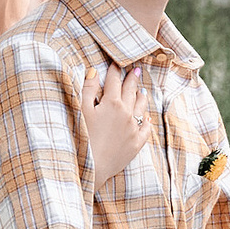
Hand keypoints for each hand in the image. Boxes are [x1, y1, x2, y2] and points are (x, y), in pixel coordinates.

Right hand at [83, 63, 149, 192]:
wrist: (93, 166)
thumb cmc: (83, 137)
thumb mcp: (81, 111)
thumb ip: (88, 90)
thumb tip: (93, 72)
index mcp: (112, 103)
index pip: (114, 81)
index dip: (115, 70)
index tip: (116, 63)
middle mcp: (126, 112)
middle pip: (131, 91)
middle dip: (132, 79)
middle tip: (136, 70)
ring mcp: (134, 128)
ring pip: (142, 107)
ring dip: (141, 97)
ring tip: (142, 91)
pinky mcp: (137, 142)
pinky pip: (146, 128)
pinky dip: (147, 120)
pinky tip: (147, 117)